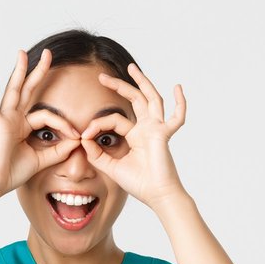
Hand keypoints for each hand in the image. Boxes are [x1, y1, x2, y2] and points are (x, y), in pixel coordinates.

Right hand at [0, 48, 84, 197]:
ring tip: (22, 53)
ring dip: (18, 71)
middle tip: (47, 54)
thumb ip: (59, 149)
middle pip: (27, 90)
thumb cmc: (12, 173)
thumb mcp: (42, 160)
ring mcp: (3, 119)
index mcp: (22, 126)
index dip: (64, 124)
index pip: (48, 116)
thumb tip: (77, 139)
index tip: (77, 137)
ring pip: (13, 90)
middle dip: (37, 71)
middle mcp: (13, 119)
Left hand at [80, 62, 187, 205]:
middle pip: (134, 100)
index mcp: (135, 135)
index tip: (84, 134)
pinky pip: (177, 117)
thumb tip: (83, 139)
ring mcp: (157, 129)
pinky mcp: (164, 134)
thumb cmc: (138, 183)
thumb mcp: (110, 166)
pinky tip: (177, 87)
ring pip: (150, 99)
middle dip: (119, 86)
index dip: (97, 124)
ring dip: (142, 82)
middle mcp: (147, 128)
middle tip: (102, 77)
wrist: (156, 195)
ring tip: (132, 68)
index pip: (114, 120)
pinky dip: (180, 103)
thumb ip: (96, 153)